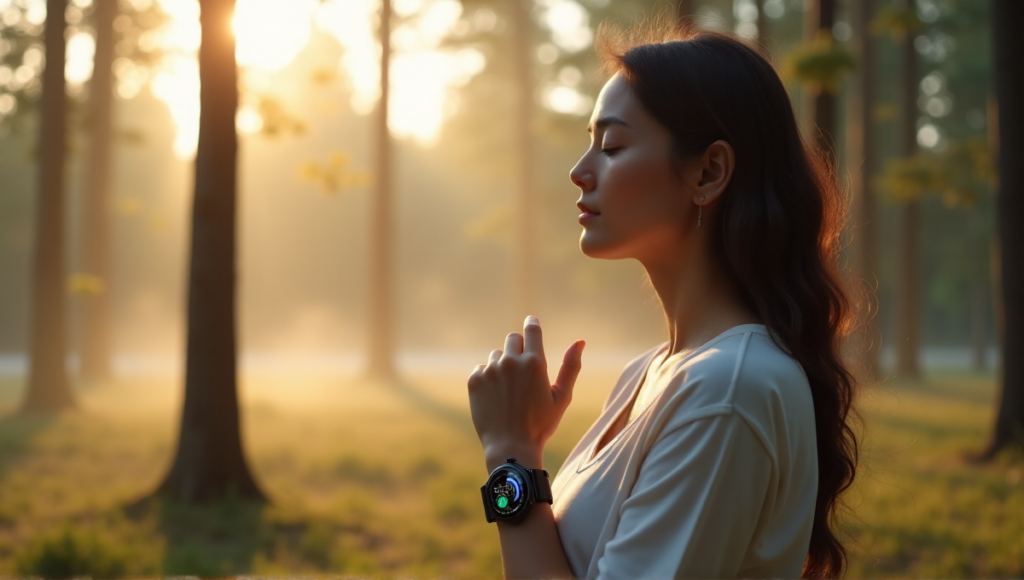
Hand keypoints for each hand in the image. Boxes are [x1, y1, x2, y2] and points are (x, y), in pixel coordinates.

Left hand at [467, 316, 584, 468]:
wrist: (510, 447)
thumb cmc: (540, 424)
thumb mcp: (561, 397)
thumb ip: (570, 367)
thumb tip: (580, 341)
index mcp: (535, 363)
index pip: (531, 329)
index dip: (531, 323)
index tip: (531, 322)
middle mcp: (511, 362)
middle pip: (512, 339)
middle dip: (518, 349)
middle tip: (522, 373)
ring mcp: (490, 370)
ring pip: (496, 355)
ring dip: (502, 366)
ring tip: (509, 392)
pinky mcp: (474, 380)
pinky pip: (481, 369)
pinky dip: (488, 379)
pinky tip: (495, 398)